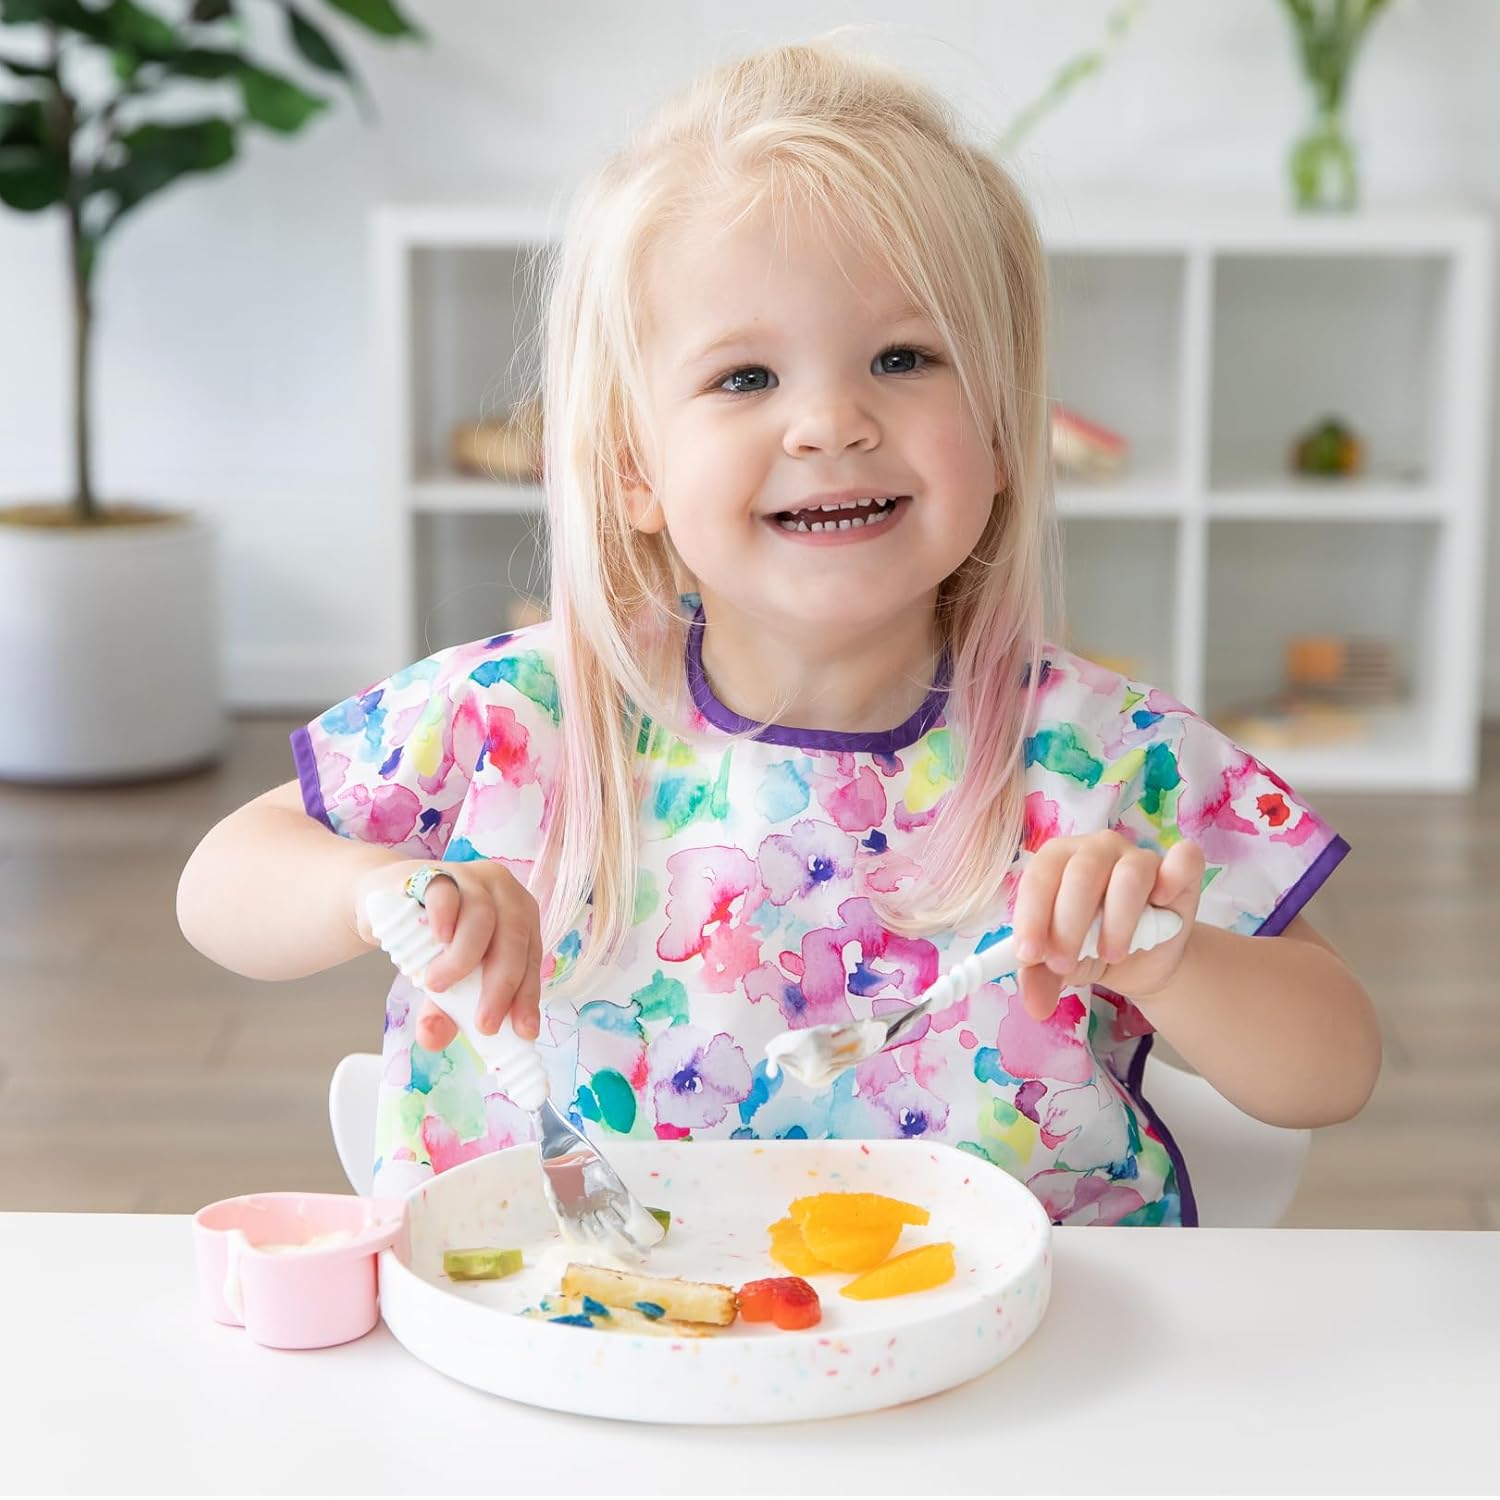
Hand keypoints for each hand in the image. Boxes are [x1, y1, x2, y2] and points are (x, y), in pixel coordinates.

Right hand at [352, 859, 543, 1051]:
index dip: (528, 996)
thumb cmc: (430, 938)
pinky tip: (438, 939)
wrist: (386, 898)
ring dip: (464, 959)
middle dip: (502, 986)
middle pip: (514, 938)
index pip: (531, 959)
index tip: (522, 1032)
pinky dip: (445, 919)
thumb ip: (444, 1010)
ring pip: (483, 916)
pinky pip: (447, 893)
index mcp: (519, 918)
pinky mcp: (436, 872)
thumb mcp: (443, 981)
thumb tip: (433, 1039)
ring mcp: (470, 878)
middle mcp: (503, 894)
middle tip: (483, 1023)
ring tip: (438, 985)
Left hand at [1009, 832, 1204, 1020]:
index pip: (1039, 877)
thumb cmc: (1090, 949)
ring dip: (1116, 921)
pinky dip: (1173, 877)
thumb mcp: (1061, 966)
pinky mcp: (1178, 870)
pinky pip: (1183, 860)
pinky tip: (1161, 901)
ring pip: (1127, 876)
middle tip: (1065, 964)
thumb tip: (1035, 1006)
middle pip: (1080, 875)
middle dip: (1068, 925)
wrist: (1139, 963)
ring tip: (1110, 955)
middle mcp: (1095, 850)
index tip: (1030, 954)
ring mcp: (1138, 857)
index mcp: (1057, 862)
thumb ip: (1041, 977)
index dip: (1032, 915)